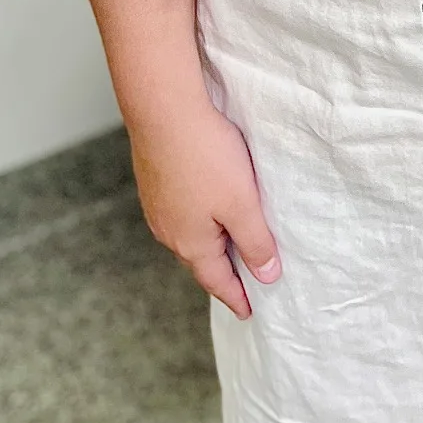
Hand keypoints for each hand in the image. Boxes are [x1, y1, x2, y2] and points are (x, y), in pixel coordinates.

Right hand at [129, 96, 280, 317]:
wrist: (164, 111)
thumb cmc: (206, 157)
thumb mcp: (242, 204)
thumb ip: (255, 241)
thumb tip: (266, 276)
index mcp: (191, 243)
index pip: (217, 281)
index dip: (236, 296)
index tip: (248, 312)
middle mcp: (168, 230)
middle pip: (201, 259)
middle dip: (222, 272)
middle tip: (242, 282)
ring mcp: (158, 206)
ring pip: (190, 234)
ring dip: (211, 243)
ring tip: (230, 246)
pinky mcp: (155, 181)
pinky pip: (181, 211)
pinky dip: (200, 219)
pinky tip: (208, 206)